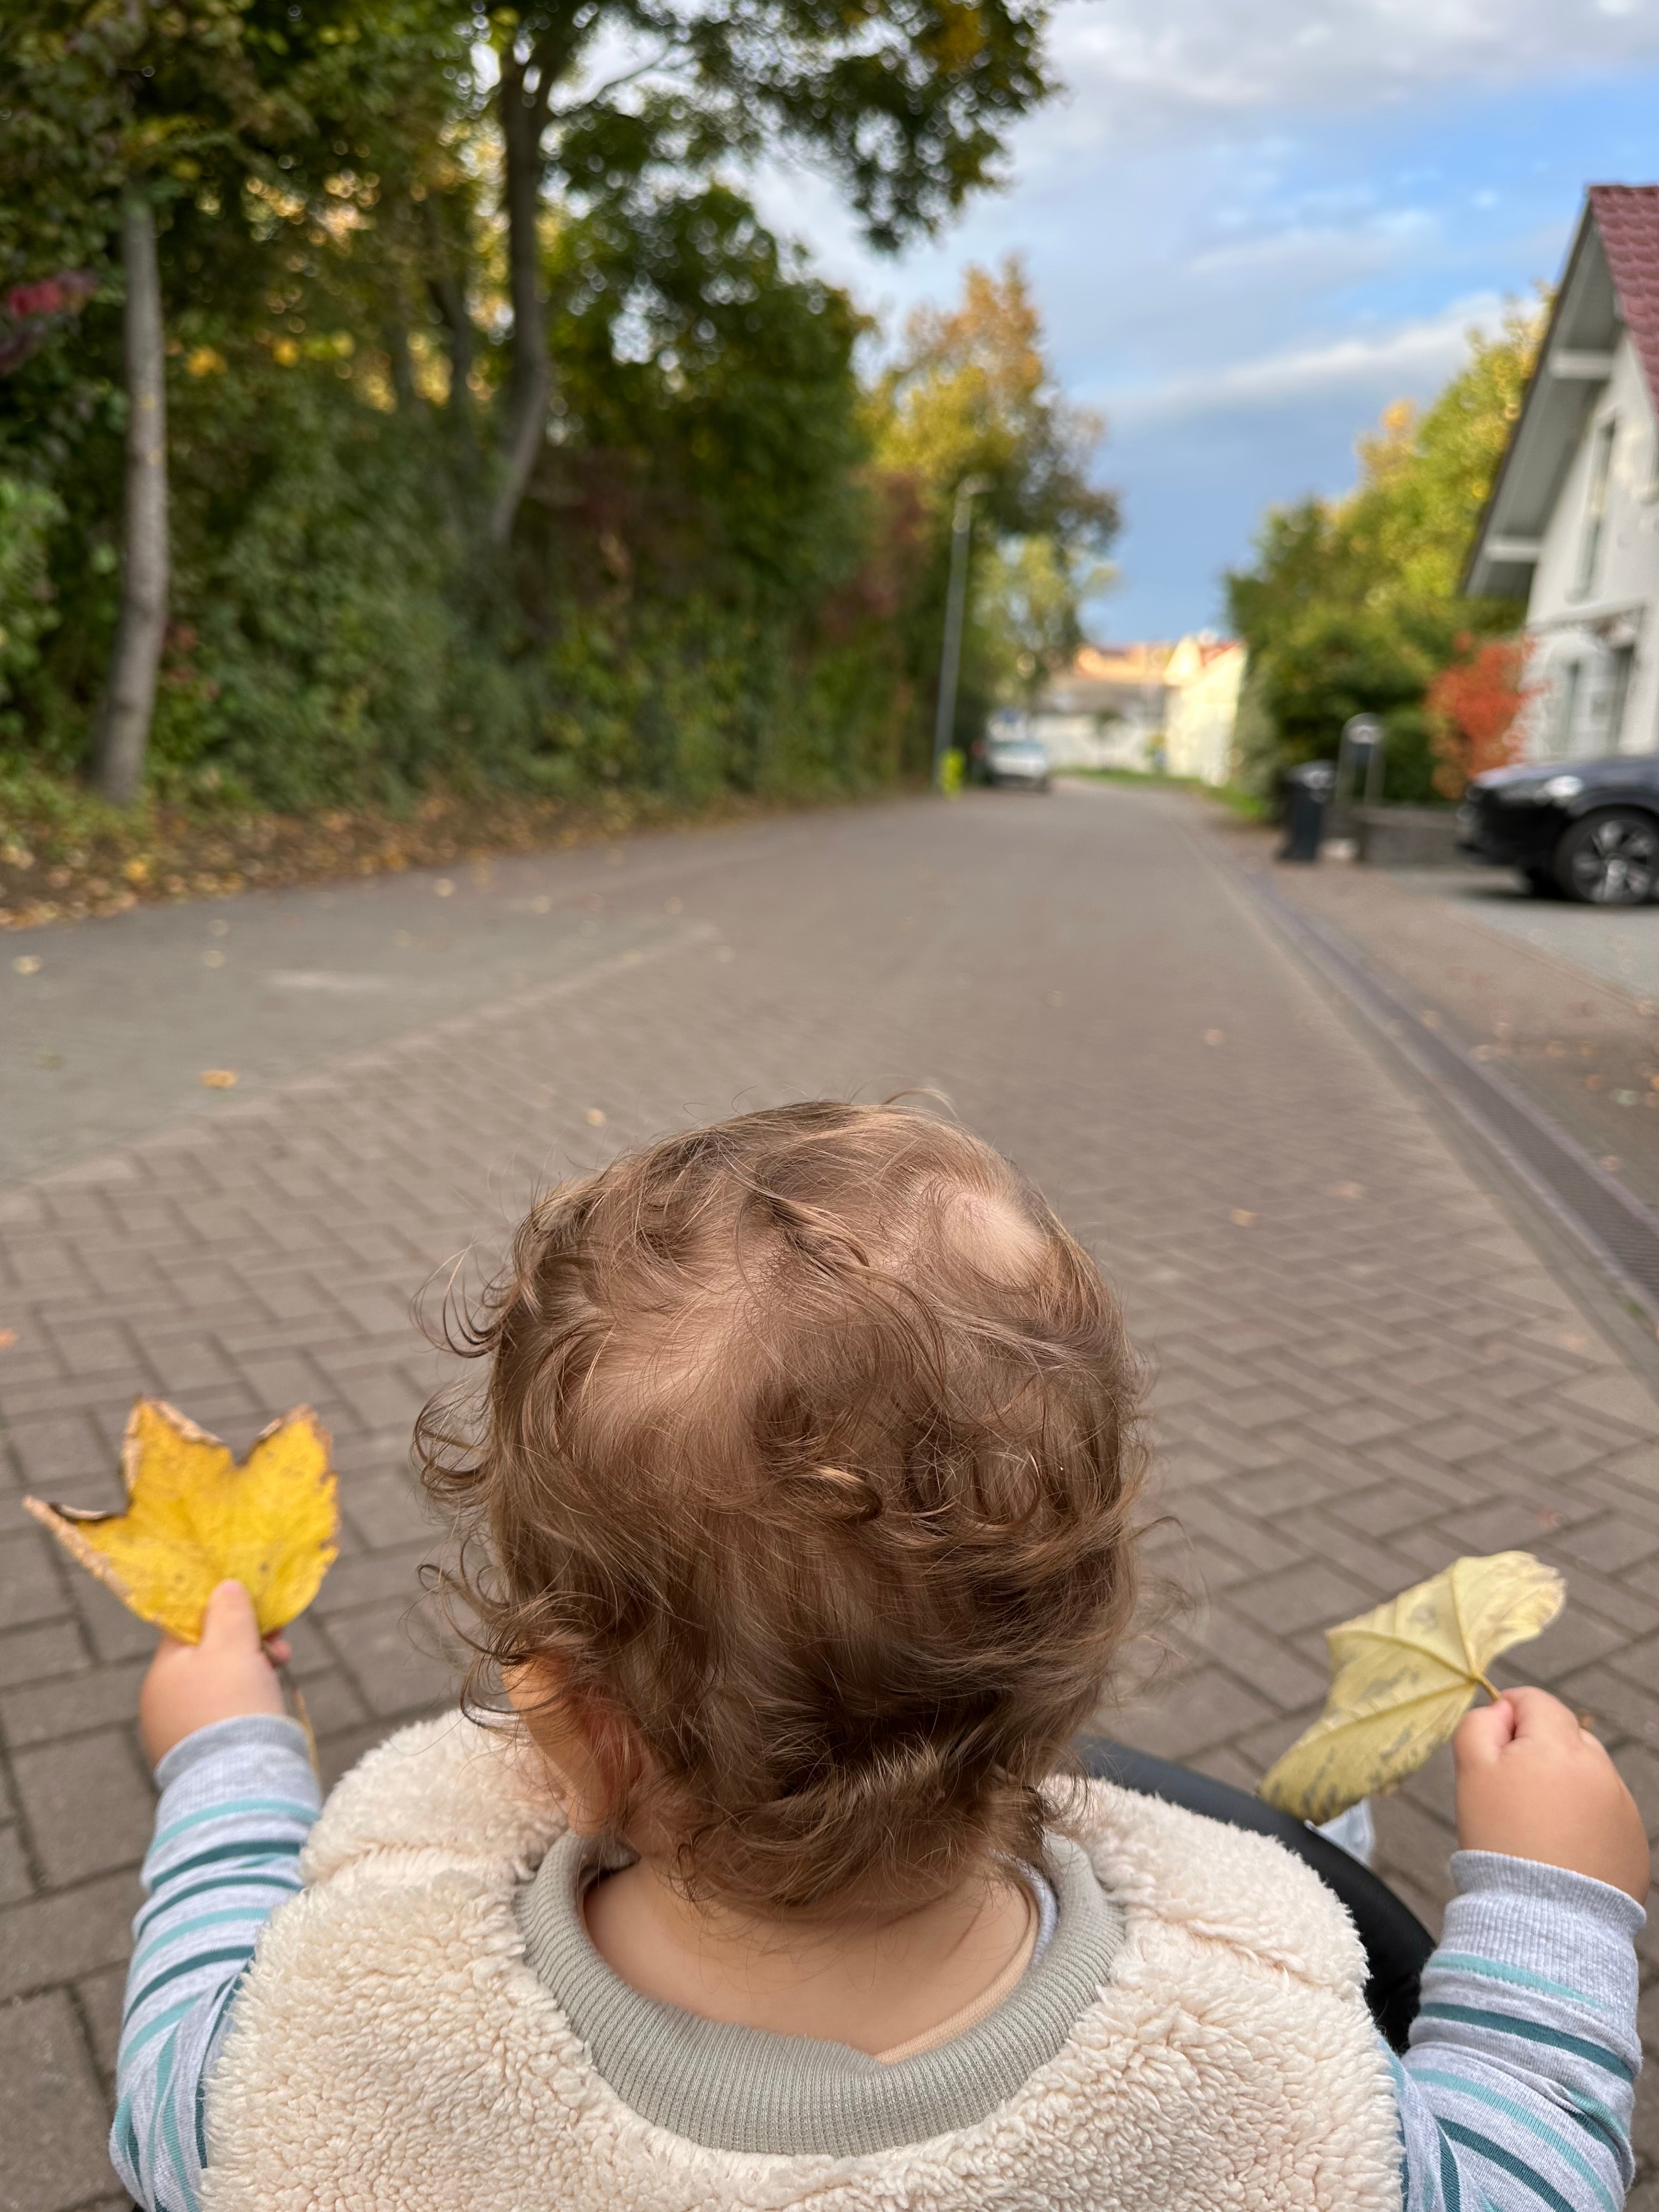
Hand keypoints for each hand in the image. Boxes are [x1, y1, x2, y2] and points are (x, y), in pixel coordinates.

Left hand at [139, 1580, 291, 1764]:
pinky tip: (266, 1707)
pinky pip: (221, 1716)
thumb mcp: (234, 1645)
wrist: (237, 1782)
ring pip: (217, 1686)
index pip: (190, 1627)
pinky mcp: (197, 1757)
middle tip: (279, 1647)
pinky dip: (244, 1705)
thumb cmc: (233, 1703)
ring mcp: (175, 1733)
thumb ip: (229, 1610)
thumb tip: (223, 1587)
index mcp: (162, 1671)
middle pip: (208, 1657)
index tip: (258, 1615)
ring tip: (279, 1672)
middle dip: (246, 1645)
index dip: (226, 1614)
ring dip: (250, 1673)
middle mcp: (160, 1702)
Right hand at [1454, 1685, 1649, 1903]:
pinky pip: (1605, 1814)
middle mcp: (1600, 1768)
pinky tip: (1562, 1849)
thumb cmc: (1500, 1839)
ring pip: (1587, 1775)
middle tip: (1513, 1794)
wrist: (1545, 1918)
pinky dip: (1585, 1821)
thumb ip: (1480, 1725)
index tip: (1493, 1749)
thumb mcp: (1472, 1772)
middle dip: (1538, 1752)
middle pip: (1565, 1736)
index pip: (1535, 1701)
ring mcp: (1622, 1806)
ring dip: (1564, 1785)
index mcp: (1559, 1744)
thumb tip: (1503, 1710)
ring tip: (1539, 1827)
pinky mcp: (1634, 1842)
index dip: (1508, 1715)